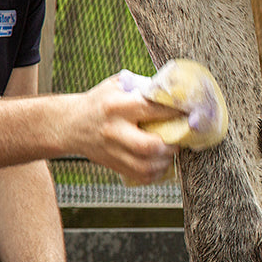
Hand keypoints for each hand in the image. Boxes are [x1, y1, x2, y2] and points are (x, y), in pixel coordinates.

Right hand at [66, 76, 184, 183]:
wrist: (71, 124)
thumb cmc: (100, 102)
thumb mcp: (117, 86)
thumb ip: (143, 87)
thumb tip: (174, 91)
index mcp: (117, 106)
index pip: (153, 110)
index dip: (176, 112)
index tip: (190, 112)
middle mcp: (114, 130)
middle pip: (149, 145)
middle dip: (172, 143)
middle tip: (180, 137)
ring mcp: (113, 151)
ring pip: (147, 165)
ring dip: (166, 160)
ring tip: (171, 150)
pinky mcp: (114, 165)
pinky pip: (141, 176)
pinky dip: (157, 172)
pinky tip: (161, 162)